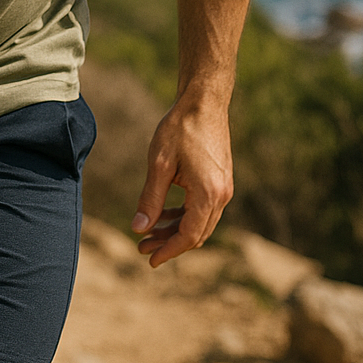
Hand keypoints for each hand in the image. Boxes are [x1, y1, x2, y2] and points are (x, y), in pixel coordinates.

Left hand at [131, 100, 233, 267]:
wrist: (203, 103)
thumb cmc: (180, 130)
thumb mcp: (159, 165)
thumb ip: (150, 199)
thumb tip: (138, 228)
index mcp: (208, 194)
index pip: (189, 236)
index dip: (169, 250)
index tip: (149, 259)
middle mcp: (222, 195)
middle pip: (196, 233)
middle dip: (169, 243)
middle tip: (142, 247)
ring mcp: (224, 189)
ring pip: (199, 222)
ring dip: (175, 230)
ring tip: (148, 233)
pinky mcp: (220, 181)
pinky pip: (202, 208)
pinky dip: (184, 215)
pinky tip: (163, 215)